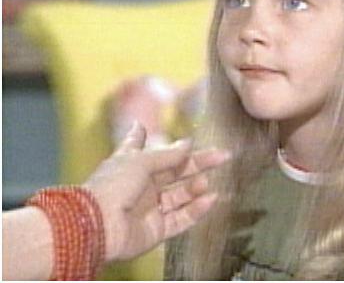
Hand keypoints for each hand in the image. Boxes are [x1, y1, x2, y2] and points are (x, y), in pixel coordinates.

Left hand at [83, 122, 229, 261]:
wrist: (97, 225)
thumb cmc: (112, 185)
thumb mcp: (140, 161)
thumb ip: (168, 154)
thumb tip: (188, 143)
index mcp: (132, 164)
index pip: (148, 149)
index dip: (164, 143)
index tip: (185, 138)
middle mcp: (142, 185)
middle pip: (175, 172)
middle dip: (198, 164)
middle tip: (222, 156)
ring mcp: (150, 208)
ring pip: (180, 196)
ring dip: (196, 187)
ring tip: (208, 181)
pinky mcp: (157, 230)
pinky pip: (181, 218)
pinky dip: (197, 209)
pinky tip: (211, 199)